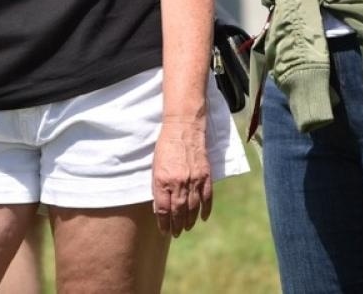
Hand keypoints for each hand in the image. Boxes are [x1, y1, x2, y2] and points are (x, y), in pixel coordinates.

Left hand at [151, 115, 213, 237]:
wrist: (183, 129)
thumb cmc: (165, 147)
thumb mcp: (155, 166)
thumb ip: (157, 187)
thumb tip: (159, 207)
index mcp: (162, 181)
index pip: (163, 210)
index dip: (163, 223)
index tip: (164, 230)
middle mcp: (178, 183)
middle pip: (178, 212)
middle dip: (176, 226)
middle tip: (176, 234)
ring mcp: (193, 180)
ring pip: (193, 208)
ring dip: (189, 221)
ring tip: (186, 228)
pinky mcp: (205, 176)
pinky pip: (207, 198)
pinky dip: (205, 210)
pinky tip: (203, 218)